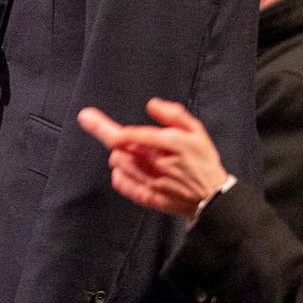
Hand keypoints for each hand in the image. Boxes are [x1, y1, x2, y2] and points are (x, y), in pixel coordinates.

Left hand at [77, 98, 228, 217]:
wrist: (214, 198)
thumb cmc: (203, 161)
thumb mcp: (196, 131)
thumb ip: (174, 114)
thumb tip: (152, 105)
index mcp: (171, 145)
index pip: (132, 136)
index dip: (107, 127)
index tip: (88, 116)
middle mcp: (159, 164)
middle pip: (120, 149)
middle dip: (107, 135)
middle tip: (92, 122)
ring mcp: (153, 182)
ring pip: (120, 165)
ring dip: (117, 155)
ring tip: (126, 151)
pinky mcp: (151, 198)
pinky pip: (125, 186)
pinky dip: (119, 176)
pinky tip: (121, 170)